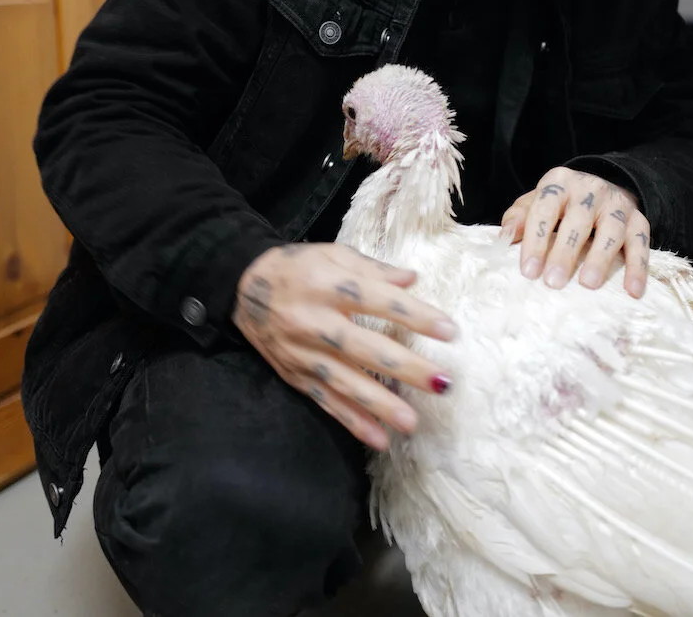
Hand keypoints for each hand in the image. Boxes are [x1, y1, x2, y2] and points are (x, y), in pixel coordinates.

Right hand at [233, 242, 458, 450]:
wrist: (242, 287)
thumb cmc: (296, 267)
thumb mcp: (332, 254)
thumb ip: (373, 269)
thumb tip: (412, 280)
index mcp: (328, 284)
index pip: (378, 300)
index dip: (415, 316)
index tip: (450, 331)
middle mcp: (314, 321)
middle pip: (364, 347)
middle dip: (405, 368)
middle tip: (442, 383)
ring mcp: (302, 352)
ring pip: (345, 382)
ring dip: (380, 404)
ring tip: (412, 422)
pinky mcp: (295, 375)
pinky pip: (326, 401)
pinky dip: (351, 422)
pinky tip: (378, 439)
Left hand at [500, 167, 650, 297]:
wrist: (603, 186)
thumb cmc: (561, 203)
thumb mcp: (537, 201)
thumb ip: (520, 217)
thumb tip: (505, 237)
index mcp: (559, 183)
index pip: (545, 210)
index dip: (535, 240)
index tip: (528, 271)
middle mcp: (590, 189)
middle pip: (578, 220)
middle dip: (565, 252)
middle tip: (553, 282)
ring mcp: (617, 204)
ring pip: (611, 230)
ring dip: (600, 258)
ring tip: (588, 284)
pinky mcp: (639, 219)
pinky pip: (641, 242)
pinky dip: (639, 267)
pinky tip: (633, 290)